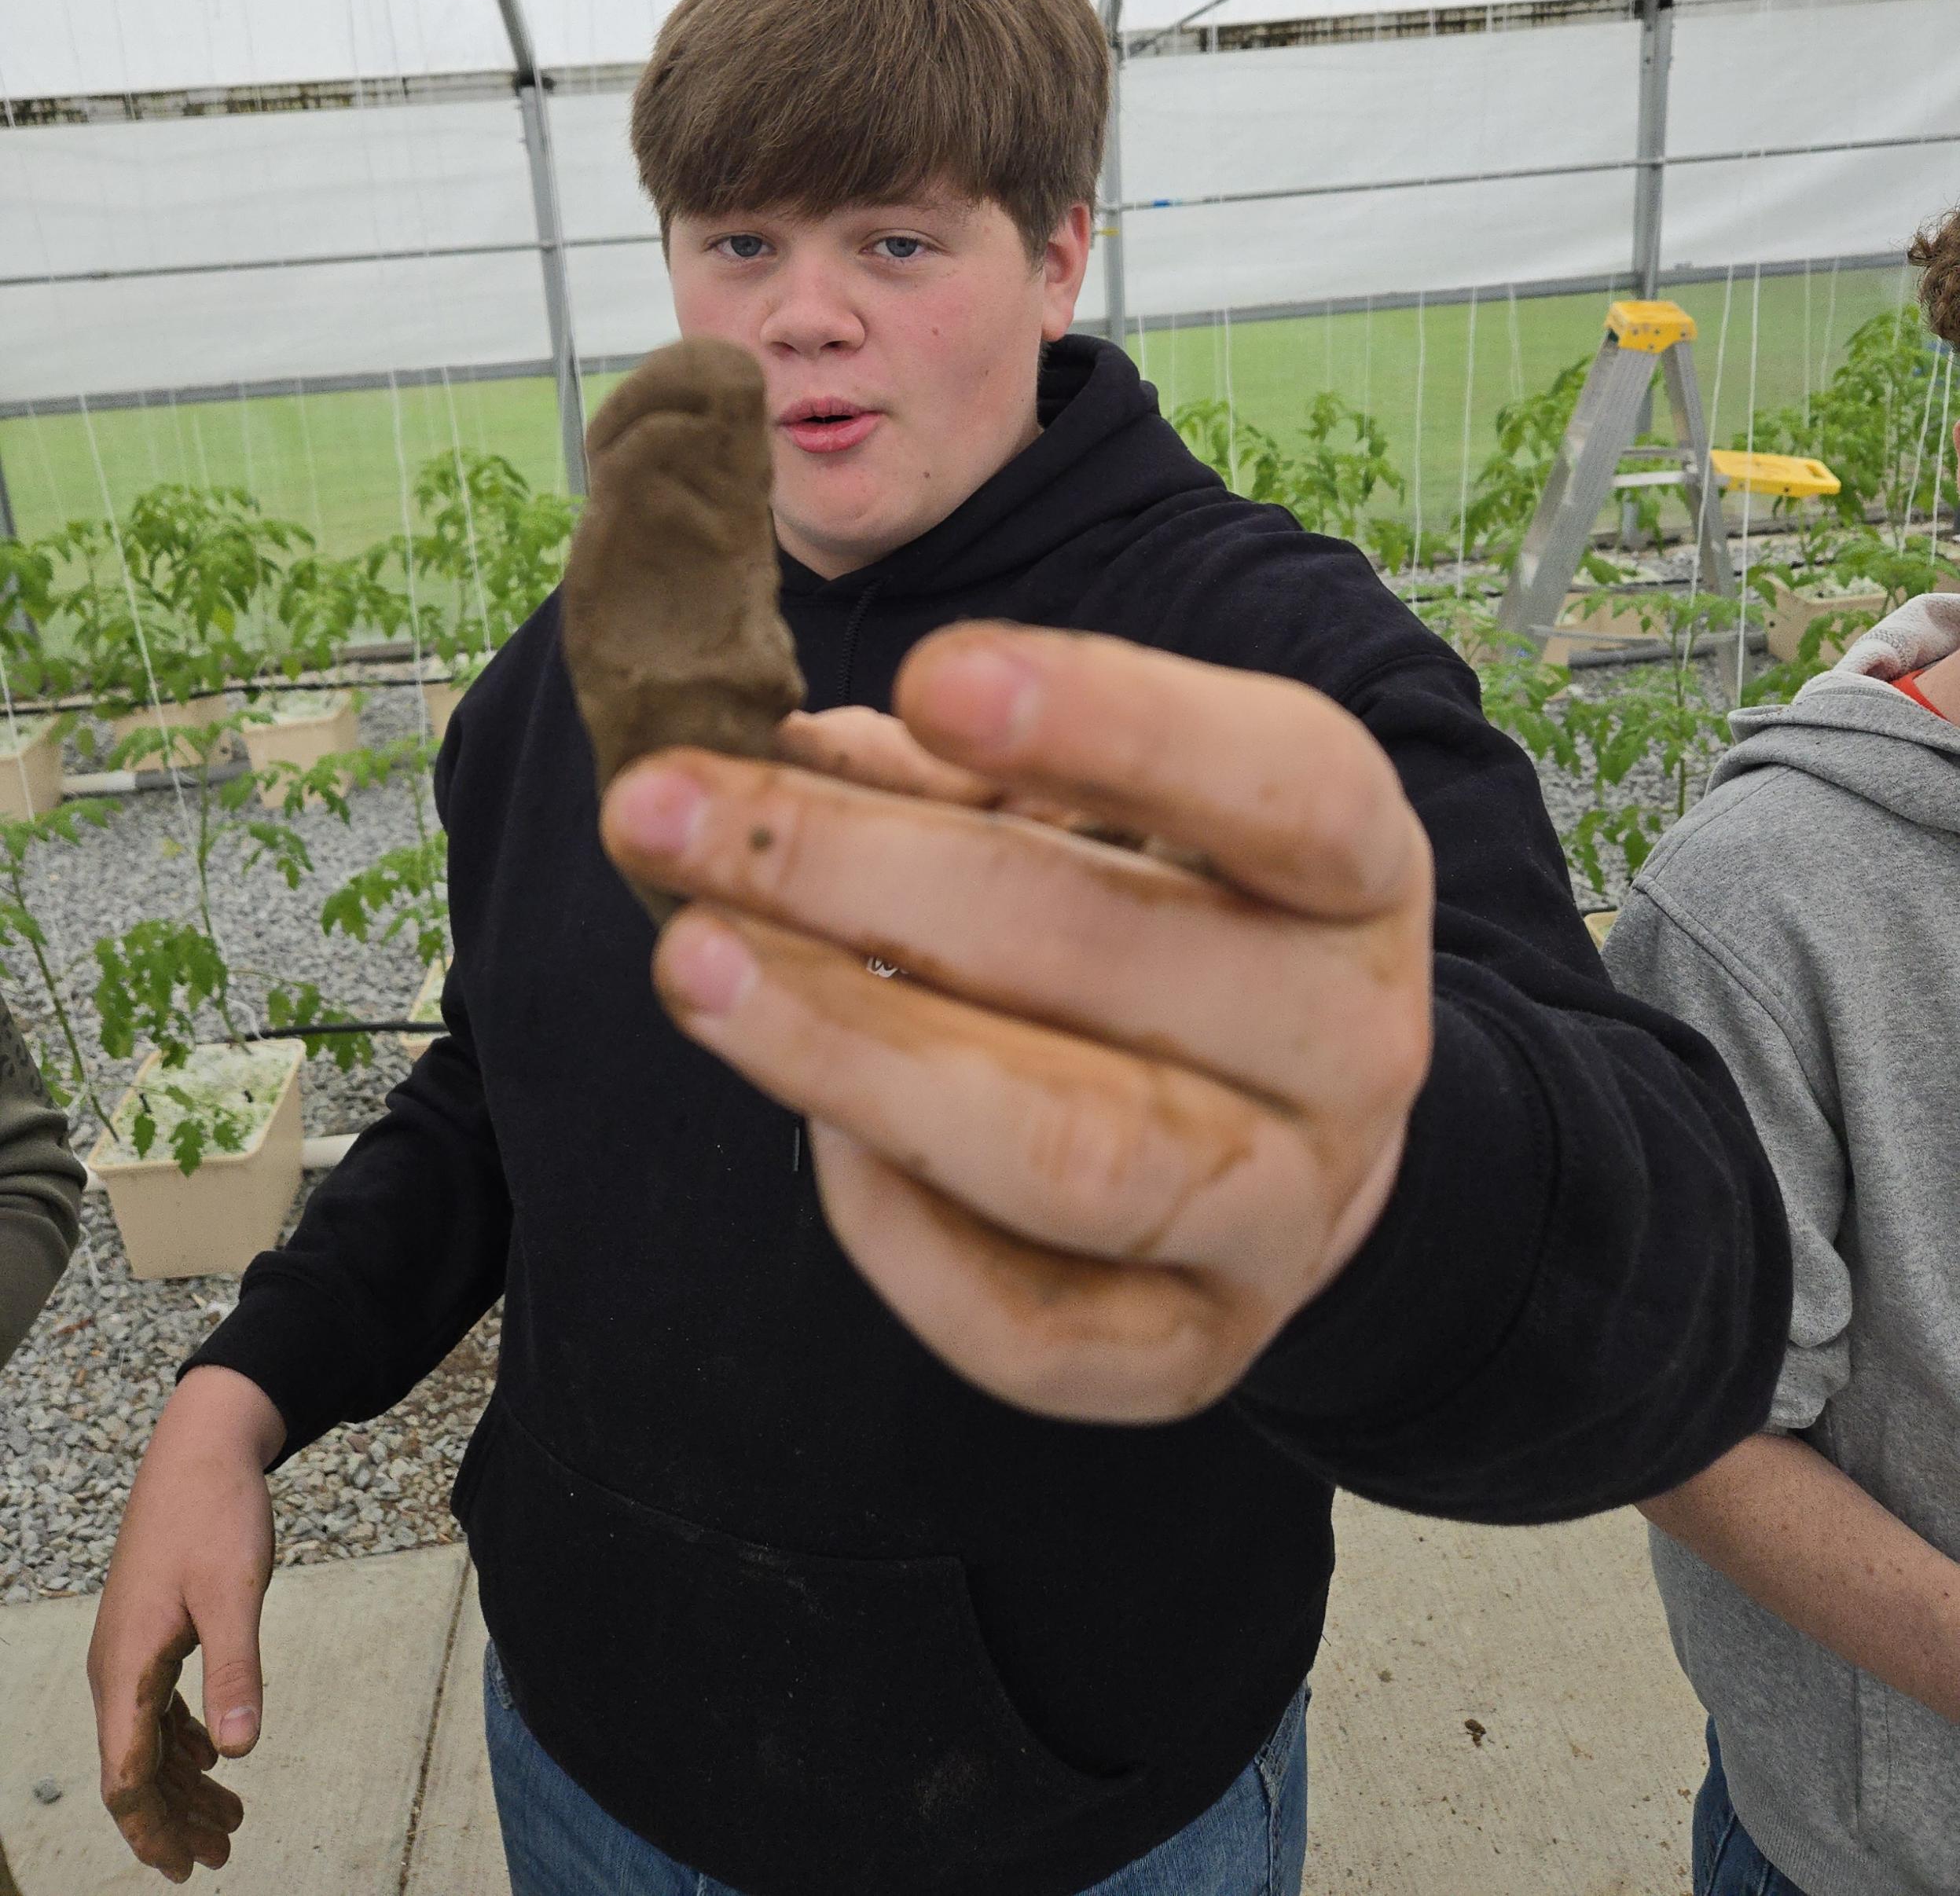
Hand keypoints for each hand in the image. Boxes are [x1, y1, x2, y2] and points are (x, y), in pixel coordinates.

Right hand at [88, 1367, 282, 1880]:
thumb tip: (241, 1748)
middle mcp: (116, 1668)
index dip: (153, 1831)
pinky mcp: (150, 1630)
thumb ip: (236, 1669)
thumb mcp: (235, 1590)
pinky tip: (215, 1754)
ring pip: (148, 1741)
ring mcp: (130, 1649)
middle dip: (173, 1821)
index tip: (187, 1868)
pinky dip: (184, 1739)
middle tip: (222, 1855)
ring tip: (229, 1819)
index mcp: (127, 1669)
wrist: (200, 1448)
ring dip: (184, 1785)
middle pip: (136, 1771)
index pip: (127, 1779)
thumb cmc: (215, 1513)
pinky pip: (156, 1707)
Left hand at [604, 624, 1432, 1424]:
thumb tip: (786, 752)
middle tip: (659, 806)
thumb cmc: (1170, 914)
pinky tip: (817, 1135)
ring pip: (1070, 1154)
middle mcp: (1352, 1041)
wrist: (1293, 1128)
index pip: (1278, 786)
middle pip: (1106, 953)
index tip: (930, 677)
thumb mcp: (1120, 798)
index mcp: (1354, 868)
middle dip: (855, 870)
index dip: (1112, 725)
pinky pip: (1030, 1330)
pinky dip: (896, 1232)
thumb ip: (971, 755)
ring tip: (692, 962)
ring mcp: (1284, 1213)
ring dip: (852, 1050)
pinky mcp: (1195, 1353)